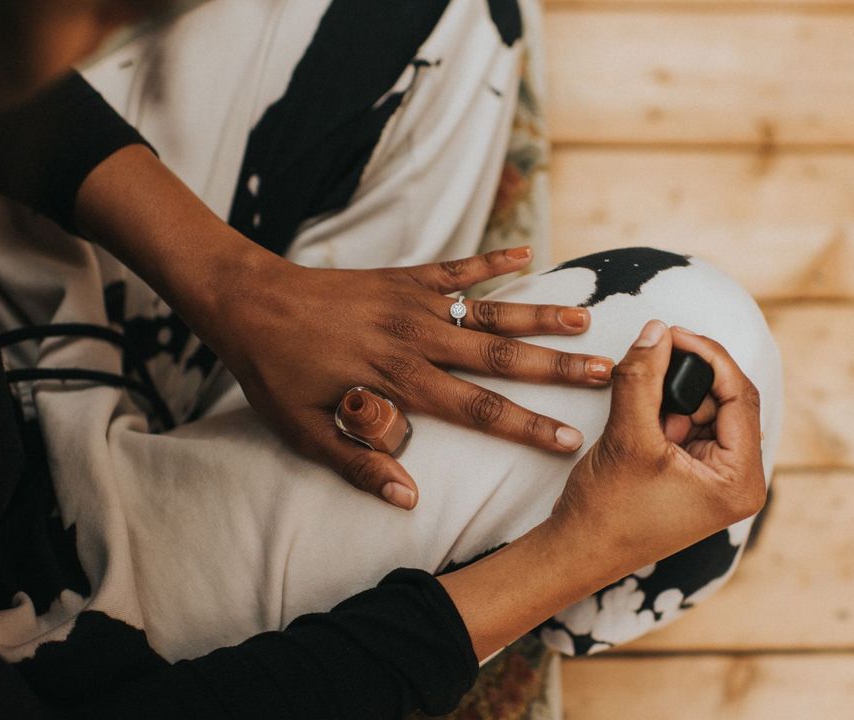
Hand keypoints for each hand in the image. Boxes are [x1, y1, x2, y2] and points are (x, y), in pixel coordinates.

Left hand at [72, 147, 612, 509]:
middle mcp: (414, 338)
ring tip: (585, 320)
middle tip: (607, 374)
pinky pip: (455, 268)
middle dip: (555, 368)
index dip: (525, 426)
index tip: (569, 442)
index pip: (475, 409)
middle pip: (498, 357)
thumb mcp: (302, 430)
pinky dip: (491, 262)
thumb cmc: (273, 371)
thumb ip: (358, 463)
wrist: (246, 301)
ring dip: (538, 317)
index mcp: (396, 380)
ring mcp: (411, 302)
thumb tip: (409, 498)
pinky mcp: (402, 277)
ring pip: (487, 311)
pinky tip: (527, 256)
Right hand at [548, 320, 765, 579]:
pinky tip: (639, 421)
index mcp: (741, 480)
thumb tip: (656, 330)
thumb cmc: (607, 512)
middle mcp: (739, 480)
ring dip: (671, 396)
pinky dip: (664, 412)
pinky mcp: (694, 476)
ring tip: (638, 407)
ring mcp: (717, 479)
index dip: (708, 356)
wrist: (577, 552)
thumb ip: (643, 378)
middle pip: (726, 400)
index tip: (671, 332)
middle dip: (686, 378)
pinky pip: (688, 425)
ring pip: (704, 409)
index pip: (740, 396)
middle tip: (649, 359)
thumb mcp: (628, 436)